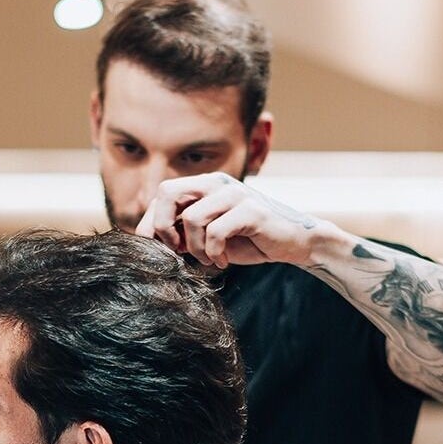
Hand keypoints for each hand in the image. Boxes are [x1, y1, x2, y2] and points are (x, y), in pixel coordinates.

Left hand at [135, 173, 334, 269]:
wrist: (294, 243)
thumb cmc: (249, 240)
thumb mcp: (209, 235)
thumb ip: (184, 231)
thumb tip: (148, 239)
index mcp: (205, 185)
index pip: (162, 194)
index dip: (153, 223)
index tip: (163, 248)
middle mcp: (217, 183)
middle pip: (168, 192)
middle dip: (164, 227)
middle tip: (177, 250)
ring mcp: (235, 194)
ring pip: (192, 217)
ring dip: (195, 247)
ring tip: (208, 259)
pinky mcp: (251, 210)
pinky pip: (216, 231)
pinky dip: (214, 252)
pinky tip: (223, 261)